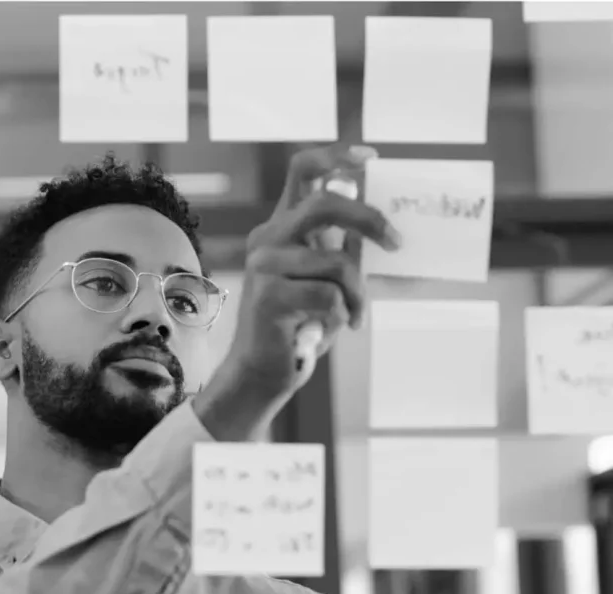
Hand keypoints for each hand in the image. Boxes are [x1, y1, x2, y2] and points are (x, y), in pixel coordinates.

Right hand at [222, 143, 401, 398]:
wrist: (265, 369)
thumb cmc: (300, 322)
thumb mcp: (327, 278)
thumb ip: (343, 247)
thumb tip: (380, 224)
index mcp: (283, 226)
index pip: (302, 171)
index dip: (336, 156)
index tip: (371, 158)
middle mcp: (268, 238)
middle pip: (324, 203)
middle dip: (369, 219)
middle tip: (396, 243)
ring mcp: (264, 265)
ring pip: (336, 261)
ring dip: (357, 293)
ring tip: (352, 315)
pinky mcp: (267, 296)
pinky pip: (328, 296)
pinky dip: (341, 314)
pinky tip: (330, 328)